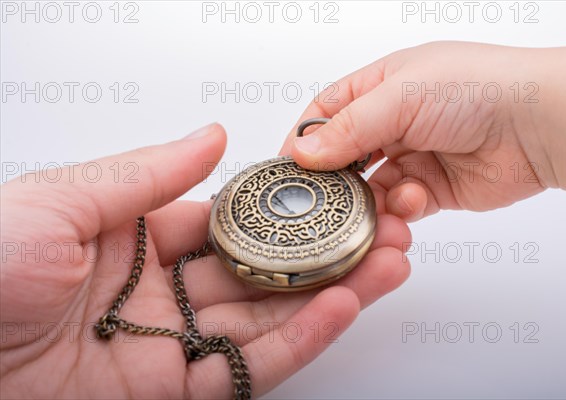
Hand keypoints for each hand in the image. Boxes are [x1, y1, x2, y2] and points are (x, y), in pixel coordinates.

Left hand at [0, 124, 410, 398]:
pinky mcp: (172, 395)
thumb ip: (145, 174)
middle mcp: (160, 291)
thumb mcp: (59, 203)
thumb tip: (215, 137)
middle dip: (323, 253)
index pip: (226, 220)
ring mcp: (171, 344)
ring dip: (332, 293)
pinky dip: (298, 341)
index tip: (327, 195)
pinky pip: (246, 371)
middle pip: (259, 272)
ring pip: (267, 320)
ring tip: (387, 263)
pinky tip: (343, 308)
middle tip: (380, 229)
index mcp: (133, 238)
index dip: (278, 210)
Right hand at [282, 42, 565, 220]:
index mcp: (380, 87)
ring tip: (372, 207)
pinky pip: (400, 206)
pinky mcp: (432, 189)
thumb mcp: (399, 97)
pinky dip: (399, 210)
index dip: (305, 139)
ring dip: (368, 201)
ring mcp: (412, 156)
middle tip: (321, 199)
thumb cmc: (475, 88)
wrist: (537, 123)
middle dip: (334, 178)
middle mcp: (393, 121)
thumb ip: (348, 128)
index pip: (327, 113)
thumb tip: (303, 153)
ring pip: (370, 188)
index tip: (288, 168)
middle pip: (345, 155)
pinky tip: (411, 201)